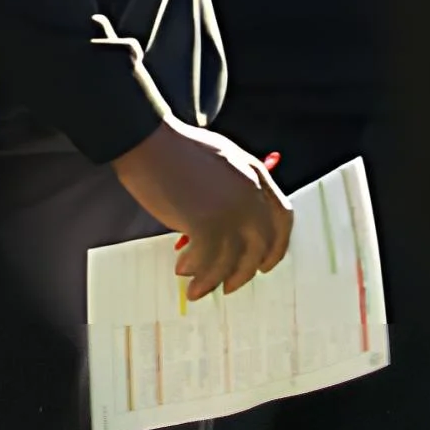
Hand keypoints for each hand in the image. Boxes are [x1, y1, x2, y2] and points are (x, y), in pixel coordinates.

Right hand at [111, 119, 291, 300]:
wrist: (146, 140)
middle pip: (261, 245)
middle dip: (246, 271)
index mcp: (256, 175)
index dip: (277, 246)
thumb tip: (229, 226)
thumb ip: (235, 187)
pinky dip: (198, 272)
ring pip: (235, 260)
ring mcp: (232, 211)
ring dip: (216, 279)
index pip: (283, 219)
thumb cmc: (173, 148)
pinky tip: (183, 272)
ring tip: (197, 288)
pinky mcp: (208, 224)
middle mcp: (251, 195)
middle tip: (230, 285)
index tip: (265, 264)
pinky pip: (209, 261)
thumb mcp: (220, 160)